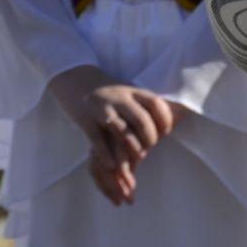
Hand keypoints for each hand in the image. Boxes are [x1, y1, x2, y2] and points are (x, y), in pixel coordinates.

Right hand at [49, 67, 177, 202]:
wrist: (75, 80)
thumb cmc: (110, 94)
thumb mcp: (129, 93)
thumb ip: (144, 106)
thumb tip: (171, 123)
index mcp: (132, 91)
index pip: (154, 103)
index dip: (164, 119)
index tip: (166, 131)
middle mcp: (119, 98)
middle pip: (141, 120)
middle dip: (149, 138)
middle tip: (149, 147)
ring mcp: (101, 109)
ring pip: (121, 131)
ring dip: (132, 148)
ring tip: (137, 158)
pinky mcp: (86, 121)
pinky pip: (98, 140)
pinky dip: (107, 155)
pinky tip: (113, 166)